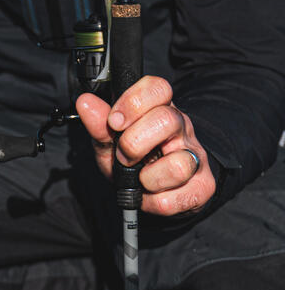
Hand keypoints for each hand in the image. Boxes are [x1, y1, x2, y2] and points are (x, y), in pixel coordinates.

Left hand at [75, 75, 215, 216]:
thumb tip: (85, 103)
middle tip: (123, 156)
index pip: (158, 87)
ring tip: (140, 177)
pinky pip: (178, 197)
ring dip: (148, 177)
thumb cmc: (134, 160)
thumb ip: (99, 125)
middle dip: (134, 142)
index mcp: (160, 108)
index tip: (115, 121)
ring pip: (178, 163)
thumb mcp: (111, 141)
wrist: (154, 191)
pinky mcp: (203, 186)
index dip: (133, 101)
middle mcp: (182, 128)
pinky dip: (154, 202)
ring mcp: (196, 156)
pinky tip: (150, 194)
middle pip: (167, 120)